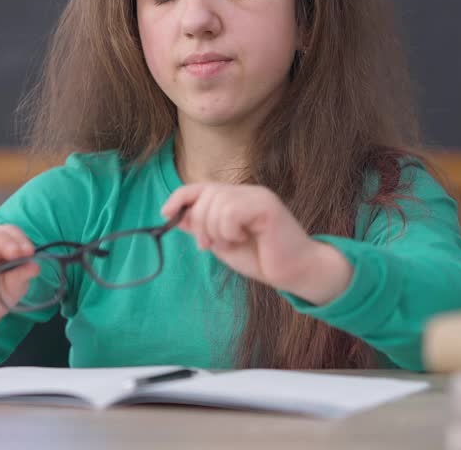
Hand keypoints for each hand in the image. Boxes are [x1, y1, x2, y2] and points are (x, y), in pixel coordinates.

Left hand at [160, 184, 351, 303]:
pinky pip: (231, 211)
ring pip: (217, 203)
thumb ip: (203, 229)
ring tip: (232, 243)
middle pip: (205, 195)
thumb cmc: (262, 259)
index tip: (165, 214)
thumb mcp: (223, 243)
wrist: (295, 272)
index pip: (200, 187)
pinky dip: (229, 230)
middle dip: (199, 222)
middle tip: (209, 244)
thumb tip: (178, 216)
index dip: (179, 197)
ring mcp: (257, 196)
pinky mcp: (266, 206)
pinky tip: (243, 238)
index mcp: (236, 198)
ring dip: (216, 230)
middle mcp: (246, 191)